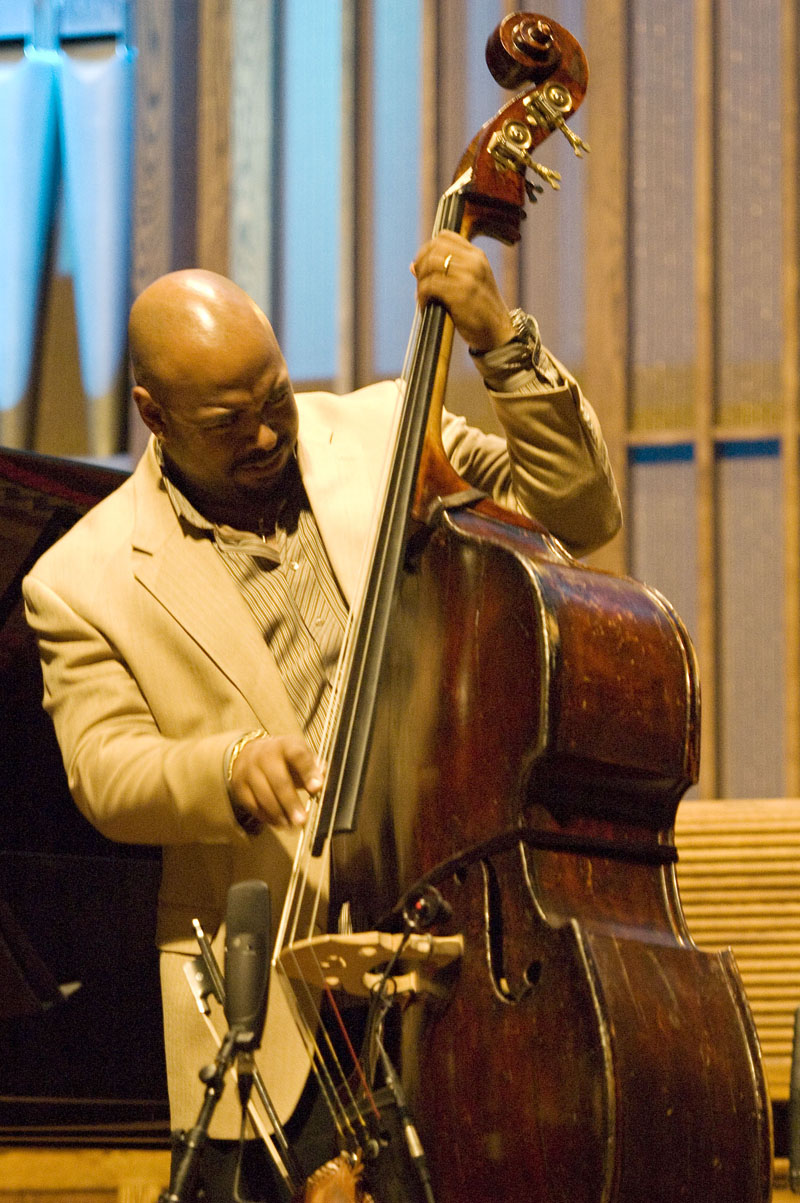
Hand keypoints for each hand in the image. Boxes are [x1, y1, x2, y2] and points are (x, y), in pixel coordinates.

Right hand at [228, 733, 323, 827]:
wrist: (250, 753)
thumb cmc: (283, 758)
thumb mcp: (299, 754)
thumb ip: (313, 766)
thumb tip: (322, 779)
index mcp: (285, 745)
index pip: (297, 755)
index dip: (308, 771)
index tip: (317, 788)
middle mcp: (264, 755)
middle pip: (278, 780)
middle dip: (291, 802)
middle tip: (302, 819)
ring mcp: (249, 770)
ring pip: (263, 796)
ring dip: (279, 814)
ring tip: (292, 826)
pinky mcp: (239, 786)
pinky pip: (253, 805)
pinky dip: (267, 817)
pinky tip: (279, 823)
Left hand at [411, 231, 515, 351]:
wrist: (499, 333)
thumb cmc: (481, 311)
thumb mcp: (470, 283)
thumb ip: (446, 271)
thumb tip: (413, 266)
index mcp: (477, 256)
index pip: (445, 237)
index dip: (428, 248)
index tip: (423, 264)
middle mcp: (474, 262)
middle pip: (435, 248)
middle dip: (421, 264)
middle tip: (420, 282)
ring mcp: (468, 277)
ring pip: (430, 265)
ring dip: (421, 281)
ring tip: (422, 296)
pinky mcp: (460, 294)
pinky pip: (430, 286)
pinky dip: (422, 296)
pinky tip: (425, 305)